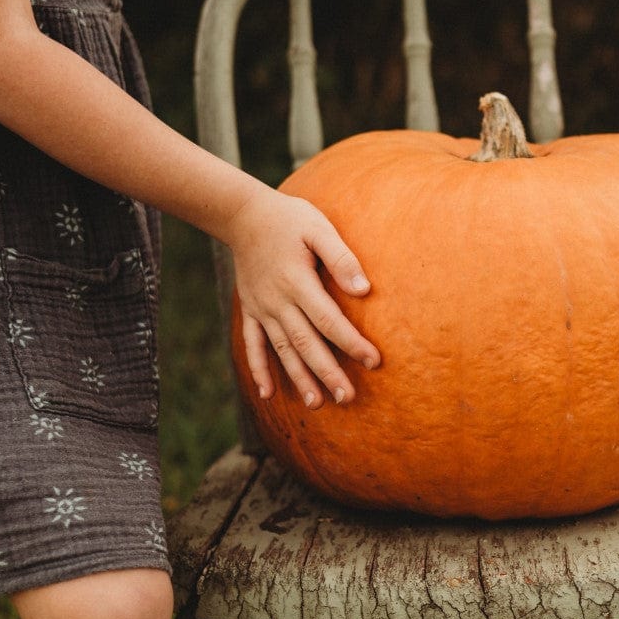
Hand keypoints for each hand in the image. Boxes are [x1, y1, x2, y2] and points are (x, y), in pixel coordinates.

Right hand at [227, 185, 379, 407]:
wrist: (243, 214)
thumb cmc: (290, 219)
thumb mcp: (319, 228)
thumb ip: (341, 259)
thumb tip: (365, 290)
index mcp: (297, 282)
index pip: (329, 320)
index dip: (352, 343)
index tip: (374, 362)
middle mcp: (277, 301)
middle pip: (306, 343)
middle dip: (328, 372)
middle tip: (348, 398)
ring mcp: (261, 309)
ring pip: (282, 350)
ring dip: (299, 378)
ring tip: (318, 403)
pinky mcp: (250, 310)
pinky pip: (252, 345)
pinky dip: (259, 369)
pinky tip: (268, 394)